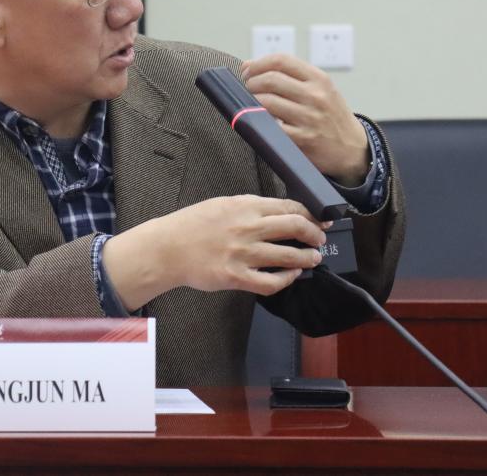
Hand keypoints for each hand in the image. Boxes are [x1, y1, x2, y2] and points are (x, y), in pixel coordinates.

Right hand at [102, 195, 328, 309]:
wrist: (167, 248)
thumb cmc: (191, 225)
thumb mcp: (221, 204)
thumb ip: (249, 208)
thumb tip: (276, 214)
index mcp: (244, 206)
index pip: (289, 207)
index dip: (310, 214)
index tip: (319, 221)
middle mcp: (247, 227)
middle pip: (294, 227)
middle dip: (314, 234)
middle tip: (319, 240)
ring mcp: (243, 253)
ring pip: (288, 255)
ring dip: (306, 258)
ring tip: (312, 259)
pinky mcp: (236, 276)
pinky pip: (271, 281)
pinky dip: (287, 279)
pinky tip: (291, 276)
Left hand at [241, 53, 368, 185]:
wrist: (352, 149)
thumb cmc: (330, 116)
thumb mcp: (322, 89)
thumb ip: (291, 76)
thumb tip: (249, 66)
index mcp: (319, 79)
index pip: (281, 60)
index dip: (258, 64)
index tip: (247, 71)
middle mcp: (316, 96)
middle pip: (270, 79)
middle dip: (251, 83)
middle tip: (247, 89)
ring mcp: (309, 118)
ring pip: (267, 102)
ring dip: (251, 103)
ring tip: (252, 105)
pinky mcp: (303, 139)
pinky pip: (272, 126)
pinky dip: (261, 122)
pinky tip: (262, 122)